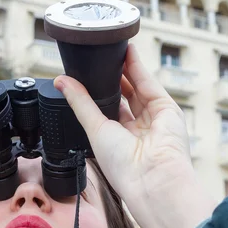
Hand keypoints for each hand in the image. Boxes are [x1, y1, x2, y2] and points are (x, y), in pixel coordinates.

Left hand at [54, 45, 215, 227]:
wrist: (153, 177)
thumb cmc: (124, 166)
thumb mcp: (94, 129)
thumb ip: (80, 102)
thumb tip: (60, 82)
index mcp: (118, 141)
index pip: (108, 112)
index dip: (97, 94)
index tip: (84, 77)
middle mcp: (137, 130)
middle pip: (123, 97)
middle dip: (111, 79)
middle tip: (96, 60)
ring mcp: (154, 119)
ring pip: (136, 87)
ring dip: (124, 68)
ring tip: (109, 50)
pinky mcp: (167, 109)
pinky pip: (148, 83)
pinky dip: (137, 66)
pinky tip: (126, 52)